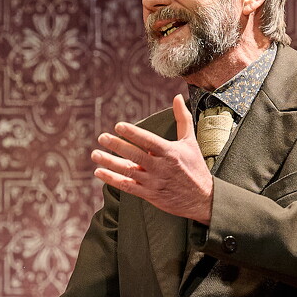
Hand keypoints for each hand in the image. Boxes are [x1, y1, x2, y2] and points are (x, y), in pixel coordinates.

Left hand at [91, 95, 212, 222]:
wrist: (201, 199)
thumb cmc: (194, 168)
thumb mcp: (190, 142)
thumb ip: (182, 118)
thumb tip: (177, 97)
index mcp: (171, 153)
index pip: (149, 141)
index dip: (133, 134)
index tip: (118, 126)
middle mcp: (161, 168)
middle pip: (135, 155)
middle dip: (117, 146)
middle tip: (101, 137)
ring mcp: (154, 182)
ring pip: (128, 171)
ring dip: (109, 163)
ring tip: (95, 154)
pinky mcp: (149, 195)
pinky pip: (127, 187)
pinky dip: (113, 180)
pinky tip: (99, 172)